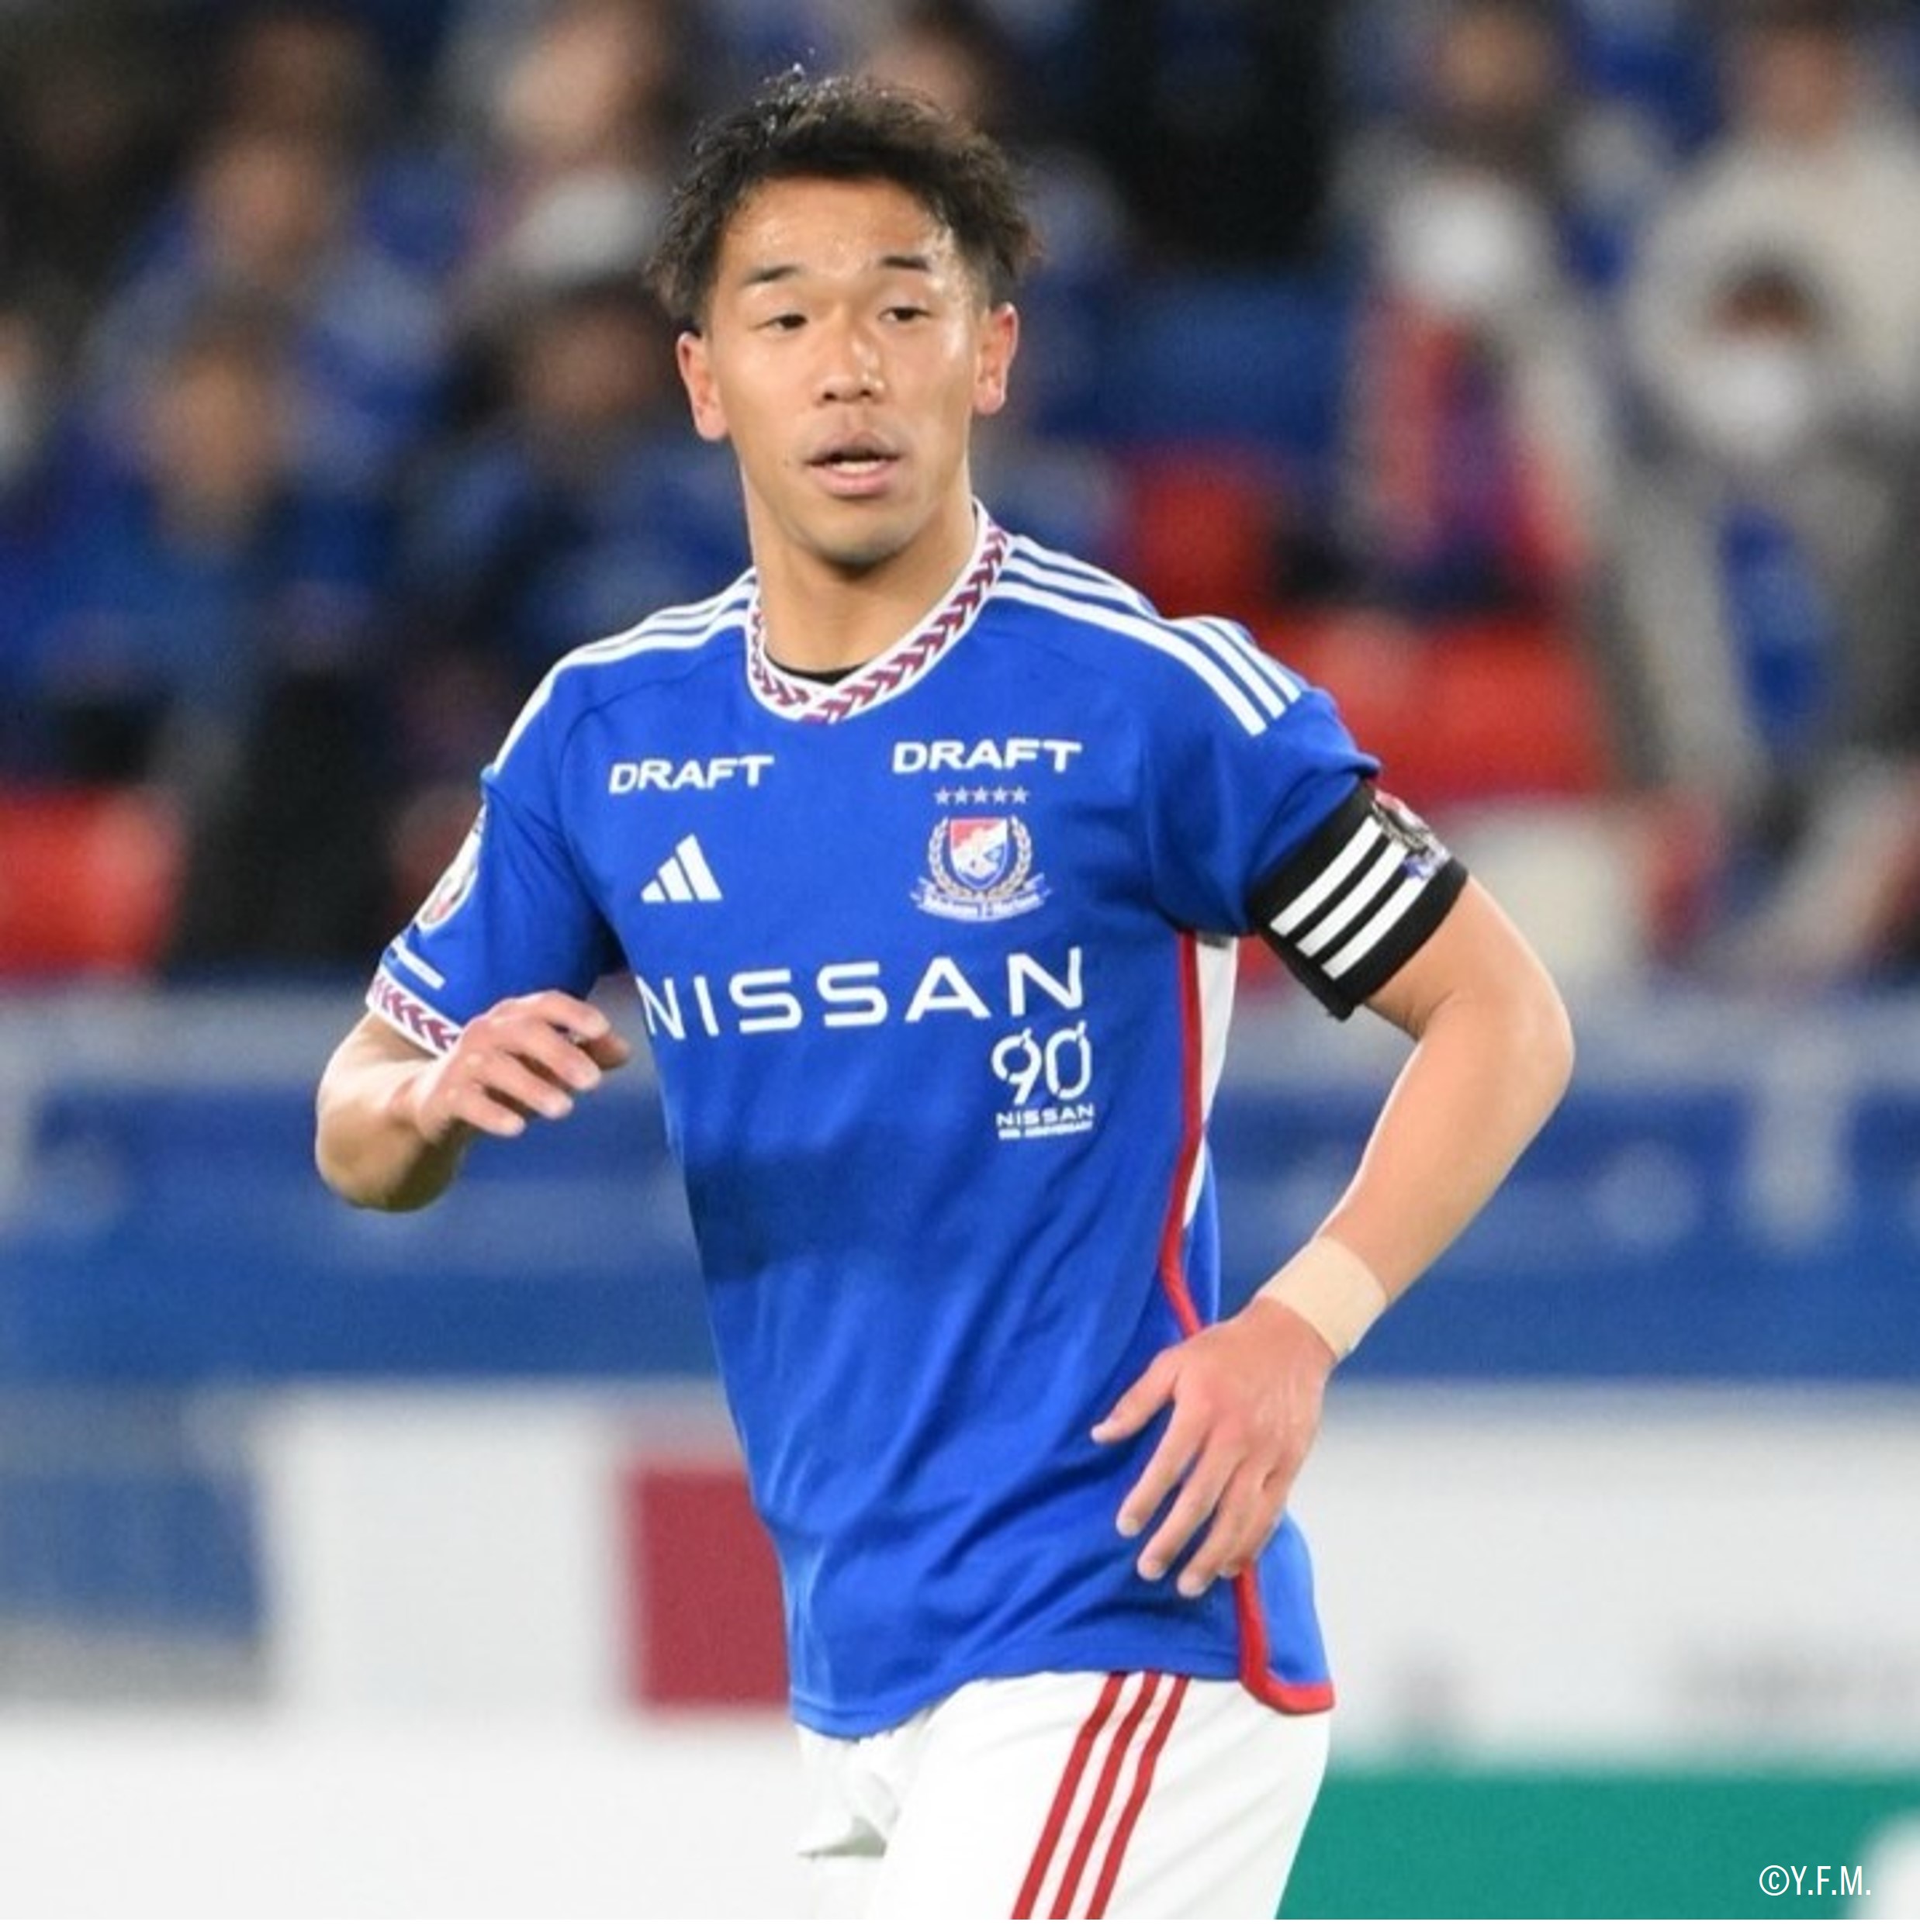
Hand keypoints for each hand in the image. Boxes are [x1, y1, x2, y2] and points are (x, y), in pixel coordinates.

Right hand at [403, 991, 631, 1144]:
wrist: (435, 1102)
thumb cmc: (505, 1077)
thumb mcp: (547, 1065)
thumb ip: (587, 1055)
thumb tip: (626, 1049)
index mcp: (515, 1017)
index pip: (545, 1003)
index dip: (573, 1012)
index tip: (602, 1028)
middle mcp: (486, 1032)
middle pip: (523, 1032)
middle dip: (559, 1054)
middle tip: (593, 1082)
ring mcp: (463, 1063)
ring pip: (495, 1066)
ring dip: (531, 1086)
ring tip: (564, 1109)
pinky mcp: (445, 1096)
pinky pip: (466, 1100)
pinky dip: (492, 1113)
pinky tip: (517, 1128)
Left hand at [1090, 1297, 1334, 1597]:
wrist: (1292, 1339)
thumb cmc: (1224, 1350)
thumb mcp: (1173, 1362)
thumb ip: (1136, 1401)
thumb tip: (1100, 1436)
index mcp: (1202, 1408)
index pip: (1168, 1464)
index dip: (1145, 1500)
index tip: (1125, 1527)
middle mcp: (1235, 1436)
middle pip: (1201, 1500)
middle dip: (1173, 1540)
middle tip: (1149, 1568)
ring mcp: (1266, 1454)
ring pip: (1238, 1517)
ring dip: (1212, 1555)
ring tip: (1188, 1584)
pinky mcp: (1290, 1464)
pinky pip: (1269, 1514)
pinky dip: (1250, 1544)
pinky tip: (1229, 1566)